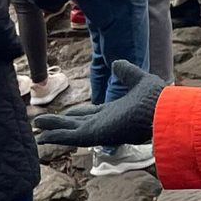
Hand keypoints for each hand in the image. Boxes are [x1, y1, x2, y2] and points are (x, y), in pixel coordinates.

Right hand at [33, 60, 163, 147]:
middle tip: (40, 124)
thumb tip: (117, 63)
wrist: (164, 110)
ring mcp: (99, 130)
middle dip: (59, 124)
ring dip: (53, 130)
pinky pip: (71, 137)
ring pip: (70, 131)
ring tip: (35, 131)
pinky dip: (56, 137)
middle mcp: (104, 123)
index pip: (89, 114)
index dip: (75, 114)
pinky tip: (42, 137)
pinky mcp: (96, 135)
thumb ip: (127, 72)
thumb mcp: (138, 80)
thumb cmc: (156, 98)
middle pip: (75, 124)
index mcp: (114, 112)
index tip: (65, 114)